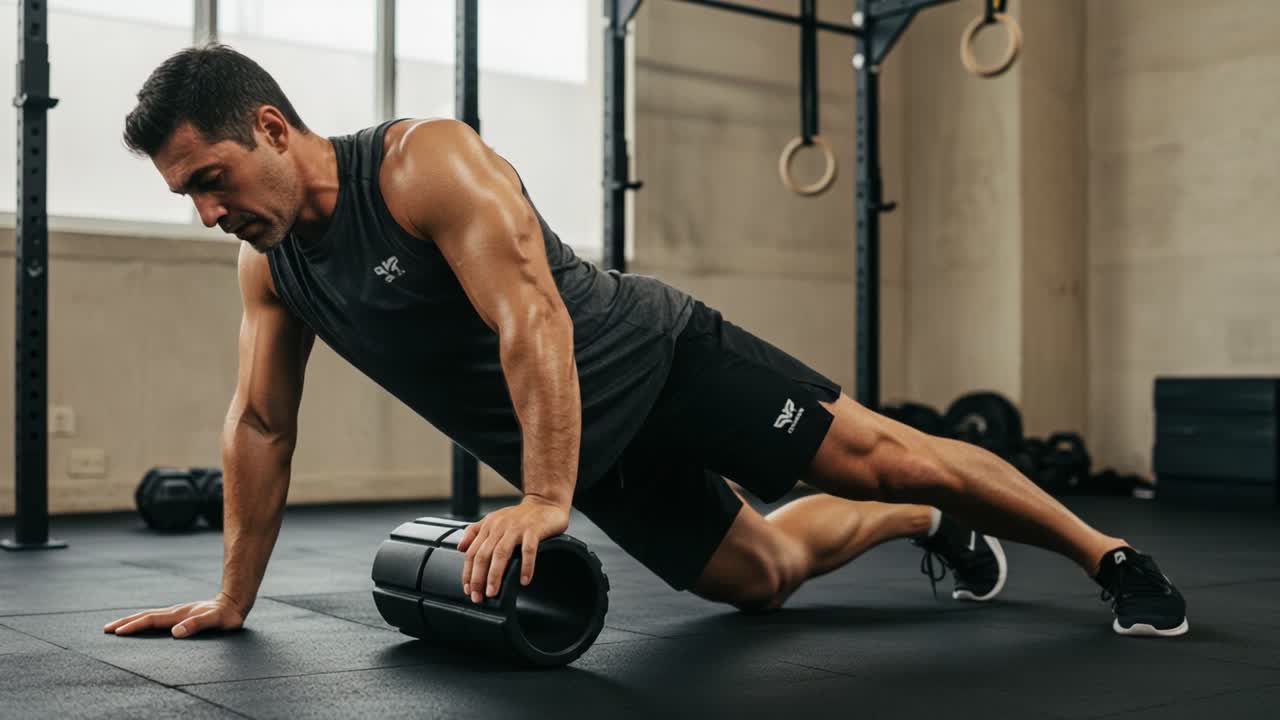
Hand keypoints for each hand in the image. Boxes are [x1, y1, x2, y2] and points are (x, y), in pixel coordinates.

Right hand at [102, 591, 246, 638]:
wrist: (234, 602)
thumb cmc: (227, 616)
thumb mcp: (216, 621)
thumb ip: (198, 625)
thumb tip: (176, 633)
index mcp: (179, 615)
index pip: (151, 620)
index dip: (134, 626)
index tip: (118, 632)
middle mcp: (175, 612)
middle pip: (145, 616)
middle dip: (125, 622)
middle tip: (106, 629)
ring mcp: (177, 612)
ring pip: (149, 615)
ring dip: (132, 620)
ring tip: (116, 627)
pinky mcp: (180, 615)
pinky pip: (157, 617)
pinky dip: (143, 620)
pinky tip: (140, 624)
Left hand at [458, 496, 569, 602]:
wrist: (545, 503)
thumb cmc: (520, 516)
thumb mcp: (494, 520)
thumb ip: (475, 532)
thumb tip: (460, 548)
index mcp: (489, 525)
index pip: (472, 552)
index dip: (468, 572)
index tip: (467, 589)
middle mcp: (500, 526)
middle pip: (483, 554)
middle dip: (478, 578)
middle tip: (478, 596)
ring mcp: (517, 527)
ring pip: (501, 553)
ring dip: (495, 575)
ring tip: (493, 592)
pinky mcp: (534, 529)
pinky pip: (528, 550)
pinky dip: (526, 566)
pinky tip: (524, 580)